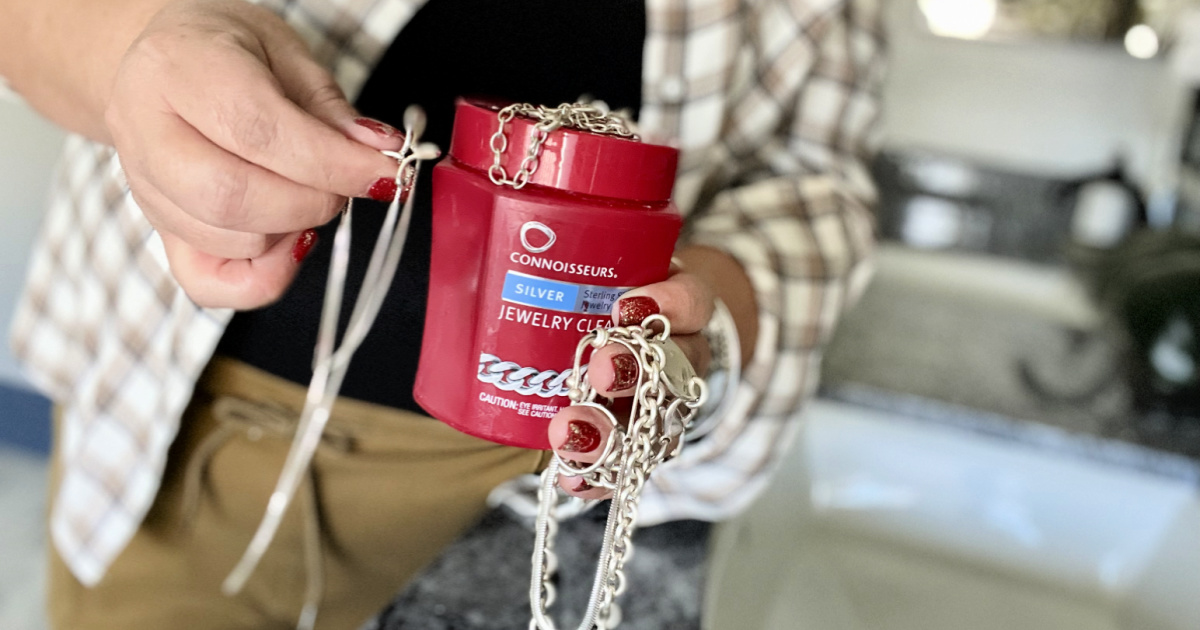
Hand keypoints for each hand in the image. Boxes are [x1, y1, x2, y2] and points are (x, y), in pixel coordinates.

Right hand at [105, 0, 403, 308]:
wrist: (164, 62)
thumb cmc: (227, 50)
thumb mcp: (285, 52)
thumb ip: (329, 108)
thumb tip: (377, 154)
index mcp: (174, 69)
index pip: (258, 132)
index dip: (333, 164)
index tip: (385, 173)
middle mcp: (143, 131)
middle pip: (231, 197)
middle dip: (312, 202)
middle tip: (345, 185)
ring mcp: (143, 188)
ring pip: (227, 240)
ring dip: (292, 230)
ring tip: (308, 192)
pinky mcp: (157, 231)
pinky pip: (208, 284)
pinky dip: (264, 274)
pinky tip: (285, 239)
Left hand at [545, 267, 715, 498]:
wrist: (634, 339)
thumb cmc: (602, 293)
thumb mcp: (598, 262)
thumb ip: (553, 250)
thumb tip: (469, 233)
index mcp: (672, 302)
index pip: (692, 299)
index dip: (670, 304)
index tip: (631, 305)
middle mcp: (678, 354)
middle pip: (677, 365)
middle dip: (634, 367)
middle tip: (599, 370)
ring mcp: (663, 403)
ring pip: (655, 421)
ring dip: (612, 431)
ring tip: (567, 434)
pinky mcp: (642, 439)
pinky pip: (631, 462)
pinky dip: (601, 474)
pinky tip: (571, 479)